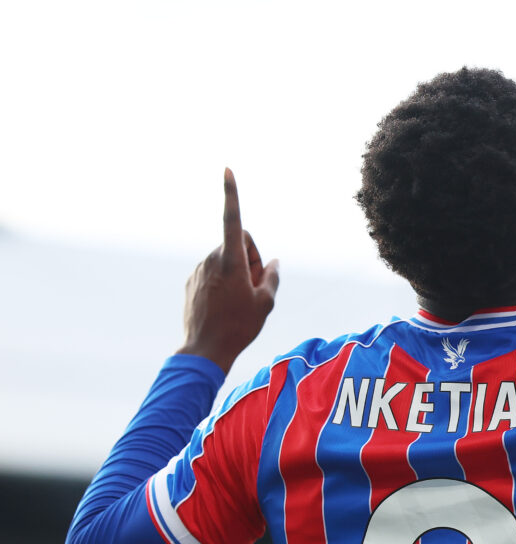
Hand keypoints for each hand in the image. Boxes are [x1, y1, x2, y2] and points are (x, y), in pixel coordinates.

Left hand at [176, 168, 279, 372]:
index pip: (233, 219)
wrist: (204, 349)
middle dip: (252, 257)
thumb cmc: (239, 326)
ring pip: (226, 259)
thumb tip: (273, 261)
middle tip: (257, 286)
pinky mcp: (191, 282)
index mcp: (231, 260)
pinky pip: (213, 272)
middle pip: (239, 243)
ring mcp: (199, 270)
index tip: (227, 170)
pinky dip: (224, 282)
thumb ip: (272, 276)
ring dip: (238, 272)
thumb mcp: (266, 302)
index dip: (232, 193)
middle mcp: (212, 259)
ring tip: (239, 301)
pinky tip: (225, 306)